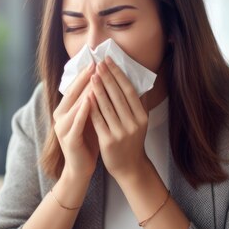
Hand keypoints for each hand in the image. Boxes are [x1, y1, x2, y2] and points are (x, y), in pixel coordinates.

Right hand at [53, 63, 99, 180]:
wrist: (80, 168)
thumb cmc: (88, 141)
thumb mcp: (90, 118)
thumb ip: (93, 102)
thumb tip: (106, 83)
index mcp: (65, 110)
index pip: (74, 88)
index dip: (84, 75)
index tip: (96, 61)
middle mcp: (60, 116)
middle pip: (72, 93)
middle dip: (84, 78)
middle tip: (95, 64)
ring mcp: (62, 128)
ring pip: (74, 106)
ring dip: (84, 91)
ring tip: (94, 78)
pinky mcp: (68, 139)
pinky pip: (76, 122)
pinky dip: (83, 111)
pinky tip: (90, 101)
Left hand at [88, 57, 149, 180]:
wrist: (129, 167)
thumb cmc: (132, 141)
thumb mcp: (140, 122)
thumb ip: (138, 103)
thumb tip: (135, 80)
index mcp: (142, 116)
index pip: (129, 90)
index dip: (119, 74)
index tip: (109, 61)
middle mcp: (133, 123)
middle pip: (118, 96)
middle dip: (107, 77)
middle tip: (98, 63)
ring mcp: (121, 133)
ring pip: (107, 106)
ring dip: (98, 89)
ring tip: (92, 75)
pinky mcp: (108, 141)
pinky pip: (98, 120)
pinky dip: (92, 107)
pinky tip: (86, 96)